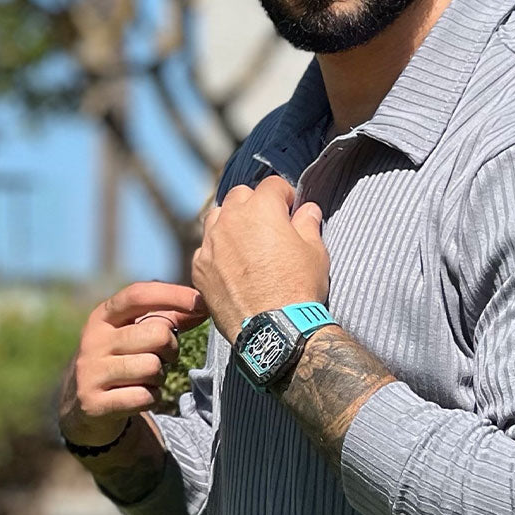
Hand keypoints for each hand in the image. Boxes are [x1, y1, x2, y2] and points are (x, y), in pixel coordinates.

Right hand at [59, 281, 207, 447]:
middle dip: (171, 348)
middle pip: (157, 334)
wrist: (82, 404)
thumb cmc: (121, 360)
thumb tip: (204, 306)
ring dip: (160, 377)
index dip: (172, 295)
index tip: (200, 303)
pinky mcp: (93, 403)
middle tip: (164, 358)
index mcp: (102, 316)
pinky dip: (151, 398)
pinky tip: (139, 396)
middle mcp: (93, 340)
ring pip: (153, 368)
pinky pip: (144, 397)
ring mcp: (90, 372)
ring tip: (147, 379)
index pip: (138, 295)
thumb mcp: (133, 334)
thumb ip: (167, 318)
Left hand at [192, 176, 328, 343]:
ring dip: (231, 224)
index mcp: (261, 208)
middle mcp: (231, 219)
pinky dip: (217, 252)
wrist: (273, 330)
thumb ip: (308, 224)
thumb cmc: (299, 288)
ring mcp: (210, 243)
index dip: (285, 197)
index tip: (291, 212)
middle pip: (240, 196)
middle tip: (268, 227)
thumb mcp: (315, 253)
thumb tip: (307, 210)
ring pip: (217, 218)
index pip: (273, 185)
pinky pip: (206, 249)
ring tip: (246, 244)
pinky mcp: (199, 268)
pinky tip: (232, 269)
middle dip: (255, 205)